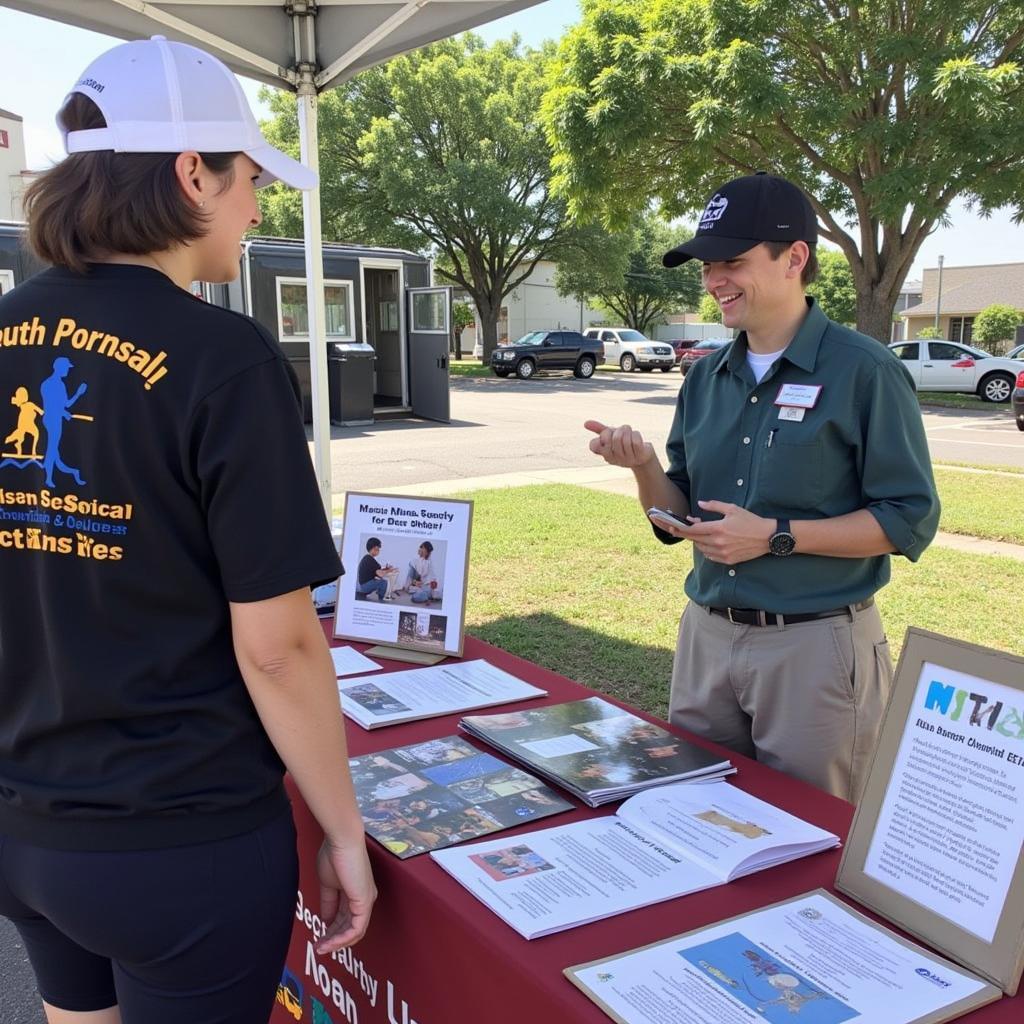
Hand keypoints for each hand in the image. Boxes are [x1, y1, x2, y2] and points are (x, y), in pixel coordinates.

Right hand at [316, 838, 376, 952]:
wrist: (341, 840)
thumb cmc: (334, 854)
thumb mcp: (328, 884)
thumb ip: (328, 903)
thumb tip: (326, 921)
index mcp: (356, 892)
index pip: (345, 919)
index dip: (331, 931)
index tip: (318, 938)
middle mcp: (364, 898)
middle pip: (350, 928)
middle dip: (333, 940)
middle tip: (318, 948)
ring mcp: (366, 901)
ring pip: (354, 932)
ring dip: (336, 943)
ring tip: (321, 948)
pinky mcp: (364, 902)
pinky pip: (356, 929)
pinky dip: (342, 939)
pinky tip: (329, 942)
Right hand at [584, 420, 653, 468]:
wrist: (643, 456)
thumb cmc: (624, 444)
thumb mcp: (611, 435)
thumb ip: (599, 429)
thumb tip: (585, 423)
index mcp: (605, 454)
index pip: (594, 445)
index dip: (602, 436)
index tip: (609, 436)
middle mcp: (614, 459)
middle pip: (613, 438)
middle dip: (619, 430)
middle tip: (623, 431)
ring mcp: (627, 459)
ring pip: (625, 439)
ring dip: (629, 431)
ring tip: (630, 433)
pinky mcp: (639, 457)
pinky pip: (635, 441)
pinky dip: (636, 434)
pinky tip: (637, 437)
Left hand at [683, 500, 774, 564]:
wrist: (768, 537)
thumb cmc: (750, 521)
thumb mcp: (732, 509)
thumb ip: (714, 506)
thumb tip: (700, 503)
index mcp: (718, 529)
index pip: (693, 530)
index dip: (681, 528)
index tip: (672, 526)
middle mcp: (718, 543)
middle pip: (695, 540)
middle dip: (687, 534)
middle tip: (686, 527)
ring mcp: (723, 553)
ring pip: (701, 549)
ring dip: (698, 541)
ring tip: (702, 533)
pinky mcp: (728, 560)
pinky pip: (710, 556)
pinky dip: (706, 549)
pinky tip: (709, 543)